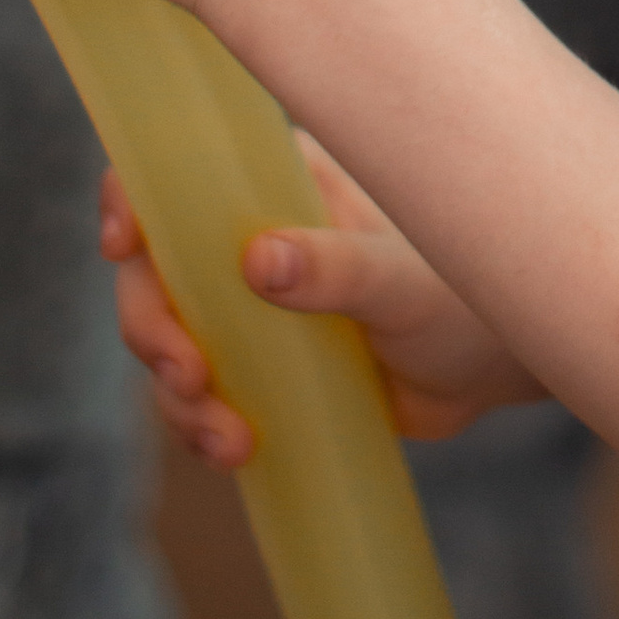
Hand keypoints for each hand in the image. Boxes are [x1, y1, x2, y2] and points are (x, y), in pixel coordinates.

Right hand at [103, 143, 536, 462]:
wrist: (494, 363)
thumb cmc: (460, 291)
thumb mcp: (403, 279)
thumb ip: (339, 268)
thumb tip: (259, 260)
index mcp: (279, 181)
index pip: (177, 168)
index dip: (133, 196)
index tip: (124, 243)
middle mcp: (248, 236)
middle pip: (153, 269)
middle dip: (152, 326)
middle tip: (191, 376)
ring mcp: (249, 306)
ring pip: (168, 340)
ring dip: (177, 395)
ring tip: (230, 440)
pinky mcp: (260, 367)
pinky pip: (199, 394)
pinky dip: (200, 425)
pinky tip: (236, 451)